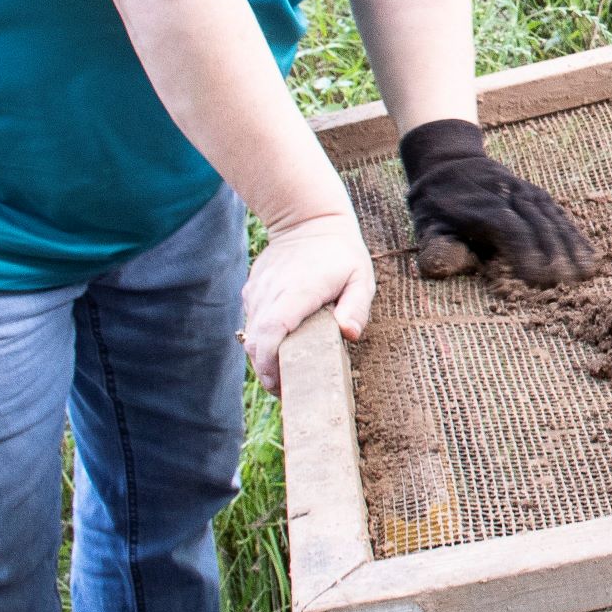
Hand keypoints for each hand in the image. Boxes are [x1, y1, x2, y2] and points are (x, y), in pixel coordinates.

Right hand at [241, 214, 376, 393]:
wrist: (308, 220)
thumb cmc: (340, 252)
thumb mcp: (361, 276)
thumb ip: (357, 307)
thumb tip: (349, 334)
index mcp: (298, 292)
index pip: (272, 332)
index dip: (269, 362)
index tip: (280, 384)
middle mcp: (272, 292)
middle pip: (256, 341)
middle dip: (266, 371)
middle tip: (285, 391)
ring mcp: (259, 291)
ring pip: (251, 334)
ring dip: (263, 357)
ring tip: (284, 374)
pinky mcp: (254, 290)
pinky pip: (253, 321)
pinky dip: (262, 338)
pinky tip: (281, 346)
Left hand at [399, 118, 600, 286]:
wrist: (450, 164)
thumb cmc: (438, 207)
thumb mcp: (427, 226)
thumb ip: (437, 248)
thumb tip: (438, 269)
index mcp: (481, 208)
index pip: (510, 229)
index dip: (526, 253)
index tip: (539, 279)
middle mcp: (509, 197)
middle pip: (538, 225)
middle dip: (556, 255)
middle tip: (570, 283)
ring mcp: (528, 194)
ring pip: (554, 220)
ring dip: (572, 246)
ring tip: (587, 273)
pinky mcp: (540, 196)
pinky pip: (561, 216)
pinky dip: (576, 236)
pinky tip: (590, 257)